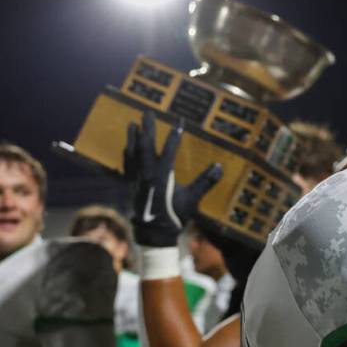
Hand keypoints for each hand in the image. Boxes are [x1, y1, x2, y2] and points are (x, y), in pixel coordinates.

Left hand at [124, 111, 222, 246]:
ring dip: (132, 138)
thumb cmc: (174, 216)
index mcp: (162, 176)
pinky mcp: (130, 186)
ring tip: (132, 124)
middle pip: (146, 146)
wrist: (154, 234)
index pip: (168, 151)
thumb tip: (219, 167)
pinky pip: (127, 166)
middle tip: (147, 112)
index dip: (174, 136)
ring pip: (132, 154)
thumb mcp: (192, 200)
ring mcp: (136, 180)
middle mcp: (146, 174)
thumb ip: (205, 182)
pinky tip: (127, 148)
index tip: (179, 122)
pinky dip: (127, 156)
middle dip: (148, 128)